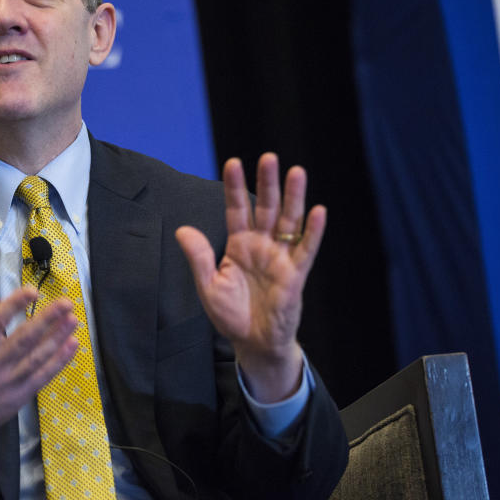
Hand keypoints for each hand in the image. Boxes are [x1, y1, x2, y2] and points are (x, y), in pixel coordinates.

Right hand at [0, 286, 78, 454]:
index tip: (32, 290)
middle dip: (47, 320)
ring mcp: (8, 383)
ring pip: (38, 357)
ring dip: (57, 338)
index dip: (15, 305)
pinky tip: (72, 346)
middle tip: (66, 303)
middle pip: (24, 339)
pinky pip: (42, 377)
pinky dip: (59, 362)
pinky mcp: (18, 397)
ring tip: (73, 320)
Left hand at [175, 153, 325, 402]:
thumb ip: (199, 258)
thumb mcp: (208, 286)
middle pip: (265, 207)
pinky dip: (312, 231)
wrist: (253, 342)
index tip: (233, 162)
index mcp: (238, 245)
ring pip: (288, 221)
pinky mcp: (296, 274)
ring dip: (293, 197)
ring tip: (297, 172)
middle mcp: (261, 245)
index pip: (236, 209)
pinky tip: (318, 211)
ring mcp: (280, 257)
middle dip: (267, 183)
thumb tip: (182, 230)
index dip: (234, 187)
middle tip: (269, 157)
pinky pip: (306, 249)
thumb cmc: (231, 314)